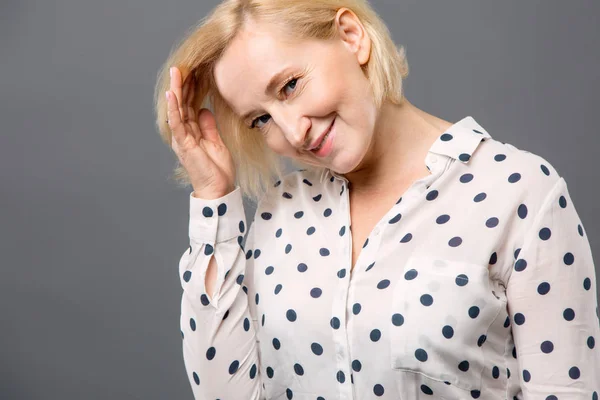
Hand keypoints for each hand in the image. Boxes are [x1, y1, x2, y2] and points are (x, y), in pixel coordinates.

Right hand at [166, 67, 235, 198]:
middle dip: (183, 85)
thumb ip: (208, 127)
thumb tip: (204, 110)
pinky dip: (174, 109)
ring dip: (176, 91)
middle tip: (183, 65)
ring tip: (175, 73)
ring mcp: (183, 139)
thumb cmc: (217, 170)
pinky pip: (177, 123)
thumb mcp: (216, 143)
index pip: (190, 106)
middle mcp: (185, 134)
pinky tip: (172, 94)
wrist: (218, 189)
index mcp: (192, 132)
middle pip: (182, 104)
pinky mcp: (184, 144)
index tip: (193, 72)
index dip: (191, 89)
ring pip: (178, 110)